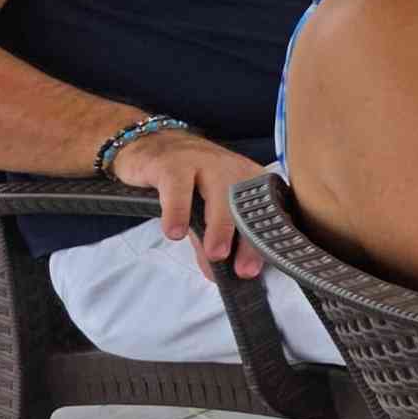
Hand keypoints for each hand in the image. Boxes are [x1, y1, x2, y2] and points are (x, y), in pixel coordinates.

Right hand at [109, 130, 266, 280]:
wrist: (154, 145)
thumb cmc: (187, 181)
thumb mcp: (203, 210)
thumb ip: (210, 240)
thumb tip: (215, 273)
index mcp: (249, 180)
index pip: (263, 213)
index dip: (263, 241)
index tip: (257, 270)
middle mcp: (233, 169)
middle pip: (247, 205)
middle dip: (248, 239)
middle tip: (242, 269)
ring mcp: (205, 162)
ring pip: (220, 193)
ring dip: (220, 226)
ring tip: (215, 254)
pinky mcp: (174, 163)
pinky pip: (179, 187)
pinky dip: (178, 211)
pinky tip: (175, 232)